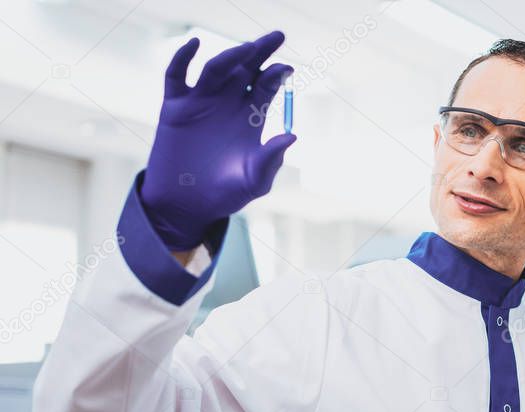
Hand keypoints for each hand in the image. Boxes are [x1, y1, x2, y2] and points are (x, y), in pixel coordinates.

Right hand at [140, 31, 295, 250]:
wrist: (188, 206)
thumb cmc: (227, 194)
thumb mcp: (254, 181)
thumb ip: (271, 160)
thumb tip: (292, 136)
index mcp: (251, 116)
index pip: (267, 85)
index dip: (277, 75)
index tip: (286, 69)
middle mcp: (228, 103)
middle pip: (246, 68)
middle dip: (260, 52)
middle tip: (277, 36)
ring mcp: (201, 102)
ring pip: (216, 69)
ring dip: (231, 56)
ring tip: (247, 50)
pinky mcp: (175, 107)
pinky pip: (176, 76)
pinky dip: (182, 58)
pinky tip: (193, 44)